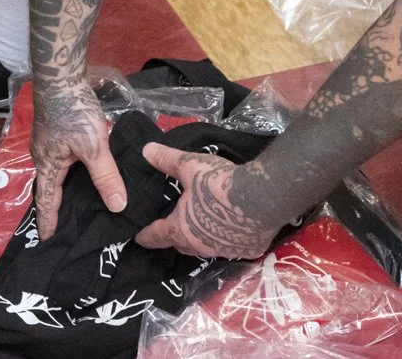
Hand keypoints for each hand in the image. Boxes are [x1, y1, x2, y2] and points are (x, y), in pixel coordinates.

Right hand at [31, 81, 127, 236]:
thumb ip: (106, 177)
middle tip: (66, 231)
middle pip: (48, 190)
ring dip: (63, 192)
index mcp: (47, 165)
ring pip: (56, 176)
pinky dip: (70, 176)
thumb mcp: (93, 146)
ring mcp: (47, 144)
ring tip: (77, 209)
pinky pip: (61, 163)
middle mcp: (42, 157)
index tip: (48, 243)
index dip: (49, 222)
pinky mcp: (56, 134)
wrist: (61, 77)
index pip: (46, 201)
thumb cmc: (73, 111)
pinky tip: (84, 177)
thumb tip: (118, 207)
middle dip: (56, 210)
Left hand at [133, 144, 278, 258]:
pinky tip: (232, 228)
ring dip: (201, 238)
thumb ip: (166, 160)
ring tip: (201, 225)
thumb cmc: (219, 182)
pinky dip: (228, 239)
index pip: (156, 236)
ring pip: (206, 248)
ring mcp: (226, 251)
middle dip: (173, 237)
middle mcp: (201, 246)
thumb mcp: (189, 166)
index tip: (138, 238)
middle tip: (170, 226)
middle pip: (180, 245)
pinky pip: (232, 247)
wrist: (263, 196)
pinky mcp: (248, 250)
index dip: (145, 236)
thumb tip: (146, 150)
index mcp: (181, 229)